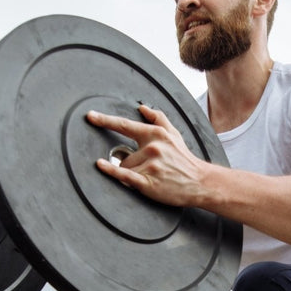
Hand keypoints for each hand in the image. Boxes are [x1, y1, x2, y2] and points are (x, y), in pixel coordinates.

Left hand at [87, 105, 211, 207]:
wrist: (199, 182)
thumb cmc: (184, 159)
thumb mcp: (174, 135)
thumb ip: (158, 119)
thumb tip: (143, 108)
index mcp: (156, 134)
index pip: (125, 125)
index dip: (105, 120)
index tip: (90, 116)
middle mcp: (152, 147)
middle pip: (124, 154)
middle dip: (131, 163)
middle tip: (150, 169)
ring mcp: (150, 165)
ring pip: (125, 167)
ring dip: (133, 174)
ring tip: (151, 177)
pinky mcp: (148, 181)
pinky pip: (124, 175)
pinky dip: (112, 171)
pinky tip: (101, 165)